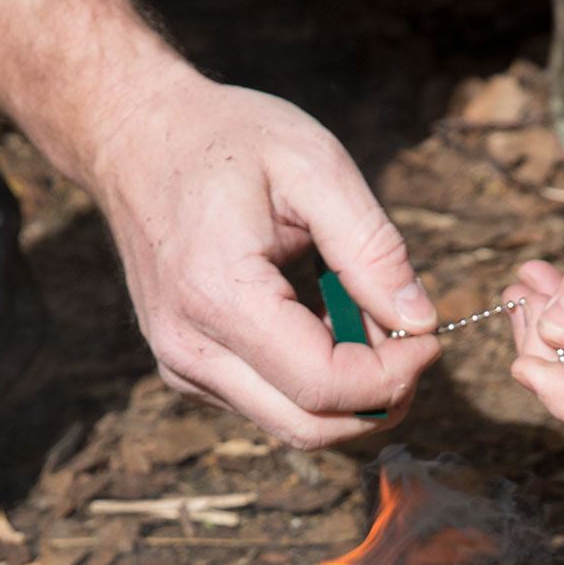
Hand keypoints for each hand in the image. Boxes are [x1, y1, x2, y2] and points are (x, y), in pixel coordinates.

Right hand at [89, 65, 439, 448]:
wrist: (133, 137)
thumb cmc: (223, 139)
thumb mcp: (313, 166)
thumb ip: (373, 248)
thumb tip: (420, 321)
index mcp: (218, 297)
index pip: (324, 386)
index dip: (393, 376)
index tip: (430, 337)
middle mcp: (190, 350)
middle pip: (310, 427)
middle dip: (380, 400)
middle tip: (415, 345)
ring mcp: (183, 368)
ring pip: (292, 424)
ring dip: (350, 392)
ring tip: (368, 320)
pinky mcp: (188, 371)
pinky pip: (269, 403)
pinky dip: (317, 382)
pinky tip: (328, 324)